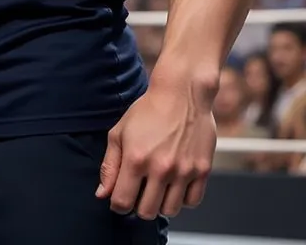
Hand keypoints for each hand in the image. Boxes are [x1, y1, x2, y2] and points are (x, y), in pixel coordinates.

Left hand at [97, 81, 215, 220]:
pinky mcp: (203, 170)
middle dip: (139, 205)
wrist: (182, 92)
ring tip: (158, 185)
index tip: (121, 196)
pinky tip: (176, 183)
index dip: (118, 203)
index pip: (122, 203)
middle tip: (140, 189)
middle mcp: (161, 168)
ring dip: (161, 203)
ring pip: (170, 211)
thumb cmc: (148, 110)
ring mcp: (184, 171)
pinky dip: (182, 198)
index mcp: (136, 159)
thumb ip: (109, 165)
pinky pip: (192, 202)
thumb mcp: (120, 132)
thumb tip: (102, 194)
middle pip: (146, 212)